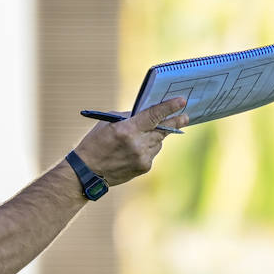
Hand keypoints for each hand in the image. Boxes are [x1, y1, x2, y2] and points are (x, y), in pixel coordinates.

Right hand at [72, 97, 187, 186]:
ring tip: (145, 134)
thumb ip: (130, 117)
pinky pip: (153, 153)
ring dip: (156, 135)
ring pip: (159, 142)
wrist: (88, 172)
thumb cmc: (95, 143)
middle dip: (175, 122)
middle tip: (185, 116)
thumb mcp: (109, 123)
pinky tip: (136, 148)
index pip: (153, 116)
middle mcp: (137, 145)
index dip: (169, 108)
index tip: (182, 101)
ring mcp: (142, 158)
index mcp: (127, 130)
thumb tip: (148, 113)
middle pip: (163, 130)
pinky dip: (148, 147)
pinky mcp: (144, 167)